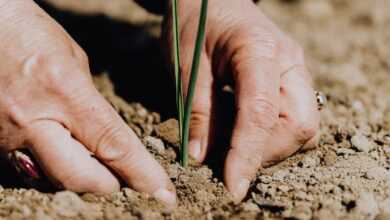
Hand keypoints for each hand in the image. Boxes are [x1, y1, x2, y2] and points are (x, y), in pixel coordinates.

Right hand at [0, 0, 174, 205]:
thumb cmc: (29, 32)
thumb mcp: (74, 61)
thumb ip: (91, 104)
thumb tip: (106, 136)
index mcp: (64, 91)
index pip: (113, 144)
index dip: (142, 174)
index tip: (163, 193)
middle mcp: (32, 120)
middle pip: (80, 178)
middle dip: (109, 185)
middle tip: (124, 180)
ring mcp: (6, 137)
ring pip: (53, 181)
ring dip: (80, 179)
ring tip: (94, 164)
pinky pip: (29, 172)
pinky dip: (52, 169)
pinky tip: (61, 153)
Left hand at [164, 0, 319, 201]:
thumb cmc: (194, 22)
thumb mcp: (186, 64)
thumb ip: (198, 111)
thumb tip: (201, 158)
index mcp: (259, 50)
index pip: (262, 114)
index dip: (248, 155)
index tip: (233, 186)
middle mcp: (289, 62)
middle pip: (299, 126)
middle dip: (265, 153)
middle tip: (226, 158)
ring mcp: (295, 70)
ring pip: (303, 127)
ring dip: (269, 146)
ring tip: (232, 141)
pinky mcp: (291, 79)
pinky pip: (295, 119)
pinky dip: (271, 135)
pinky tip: (243, 128)